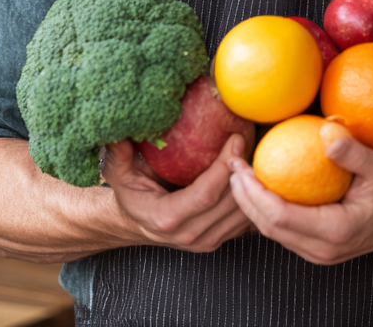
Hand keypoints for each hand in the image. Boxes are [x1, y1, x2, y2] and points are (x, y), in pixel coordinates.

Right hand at [102, 133, 251, 252]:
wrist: (137, 222)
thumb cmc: (130, 192)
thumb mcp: (117, 172)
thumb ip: (117, 154)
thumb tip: (117, 132)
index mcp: (167, 218)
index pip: (206, 194)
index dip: (223, 166)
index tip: (235, 138)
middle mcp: (190, 234)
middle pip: (230, 203)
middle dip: (244, 170)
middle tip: (252, 137)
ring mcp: (207, 240)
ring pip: (243, 213)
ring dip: (253, 182)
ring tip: (255, 149)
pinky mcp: (220, 238)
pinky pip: (246, 219)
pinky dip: (254, 195)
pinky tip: (254, 170)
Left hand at [228, 127, 372, 264]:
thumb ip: (353, 152)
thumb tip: (326, 131)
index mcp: (335, 230)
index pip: (279, 216)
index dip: (253, 192)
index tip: (239, 165)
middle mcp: (322, 249)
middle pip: (268, 227)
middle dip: (242, 197)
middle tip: (229, 164)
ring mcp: (318, 252)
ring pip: (271, 232)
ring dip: (250, 204)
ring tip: (236, 172)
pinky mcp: (315, 246)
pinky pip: (281, 230)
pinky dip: (264, 208)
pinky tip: (258, 184)